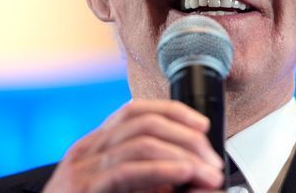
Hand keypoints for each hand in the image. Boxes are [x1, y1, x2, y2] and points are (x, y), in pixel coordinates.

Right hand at [42, 100, 223, 192]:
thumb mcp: (119, 190)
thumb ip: (150, 178)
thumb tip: (191, 171)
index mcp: (93, 146)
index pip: (134, 110)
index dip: (172, 111)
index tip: (202, 124)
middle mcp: (86, 151)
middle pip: (144, 122)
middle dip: (186, 137)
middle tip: (213, 159)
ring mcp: (82, 169)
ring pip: (141, 142)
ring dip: (183, 155)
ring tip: (207, 173)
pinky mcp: (85, 189)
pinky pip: (129, 171)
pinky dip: (164, 170)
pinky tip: (184, 174)